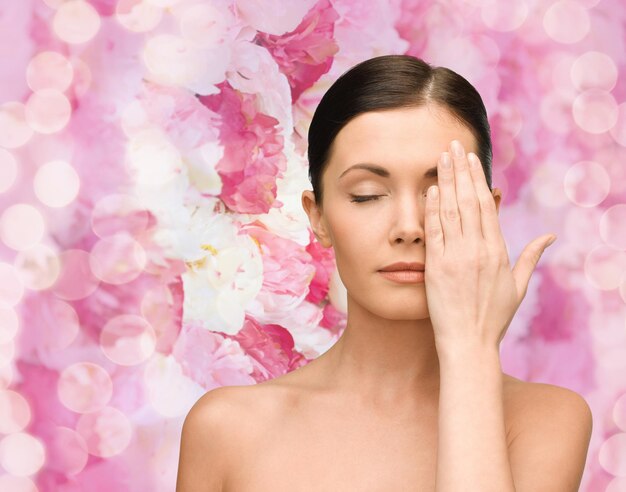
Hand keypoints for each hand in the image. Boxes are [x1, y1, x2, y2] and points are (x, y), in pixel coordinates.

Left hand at [424, 140, 555, 350]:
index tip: (470, 159)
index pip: (486, 205)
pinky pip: (435, 232)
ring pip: (451, 211)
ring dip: (445, 182)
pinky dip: (432, 209)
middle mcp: (478, 249)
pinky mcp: (437, 267)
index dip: (477, 179)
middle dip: (459, 170)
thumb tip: (551, 236)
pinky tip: (430, 190)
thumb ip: (532, 257)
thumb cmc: (493, 317)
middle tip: (452, 146)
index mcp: (498, 251)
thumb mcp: (518, 286)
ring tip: (439, 159)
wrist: (469, 343)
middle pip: (468, 201)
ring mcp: (456, 257)